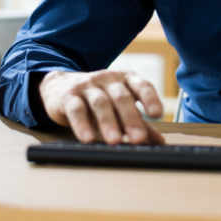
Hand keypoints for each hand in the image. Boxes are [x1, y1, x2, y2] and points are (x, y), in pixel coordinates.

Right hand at [38, 70, 165, 144]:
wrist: (61, 86)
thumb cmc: (98, 97)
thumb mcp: (119, 106)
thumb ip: (139, 121)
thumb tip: (159, 141)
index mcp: (125, 79)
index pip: (141, 85)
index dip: (150, 98)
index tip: (157, 113)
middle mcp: (108, 79)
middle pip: (121, 97)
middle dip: (130, 118)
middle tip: (138, 138)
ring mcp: (88, 85)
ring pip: (100, 103)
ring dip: (108, 122)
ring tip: (115, 141)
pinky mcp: (68, 96)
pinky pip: (76, 109)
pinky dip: (82, 124)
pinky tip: (87, 138)